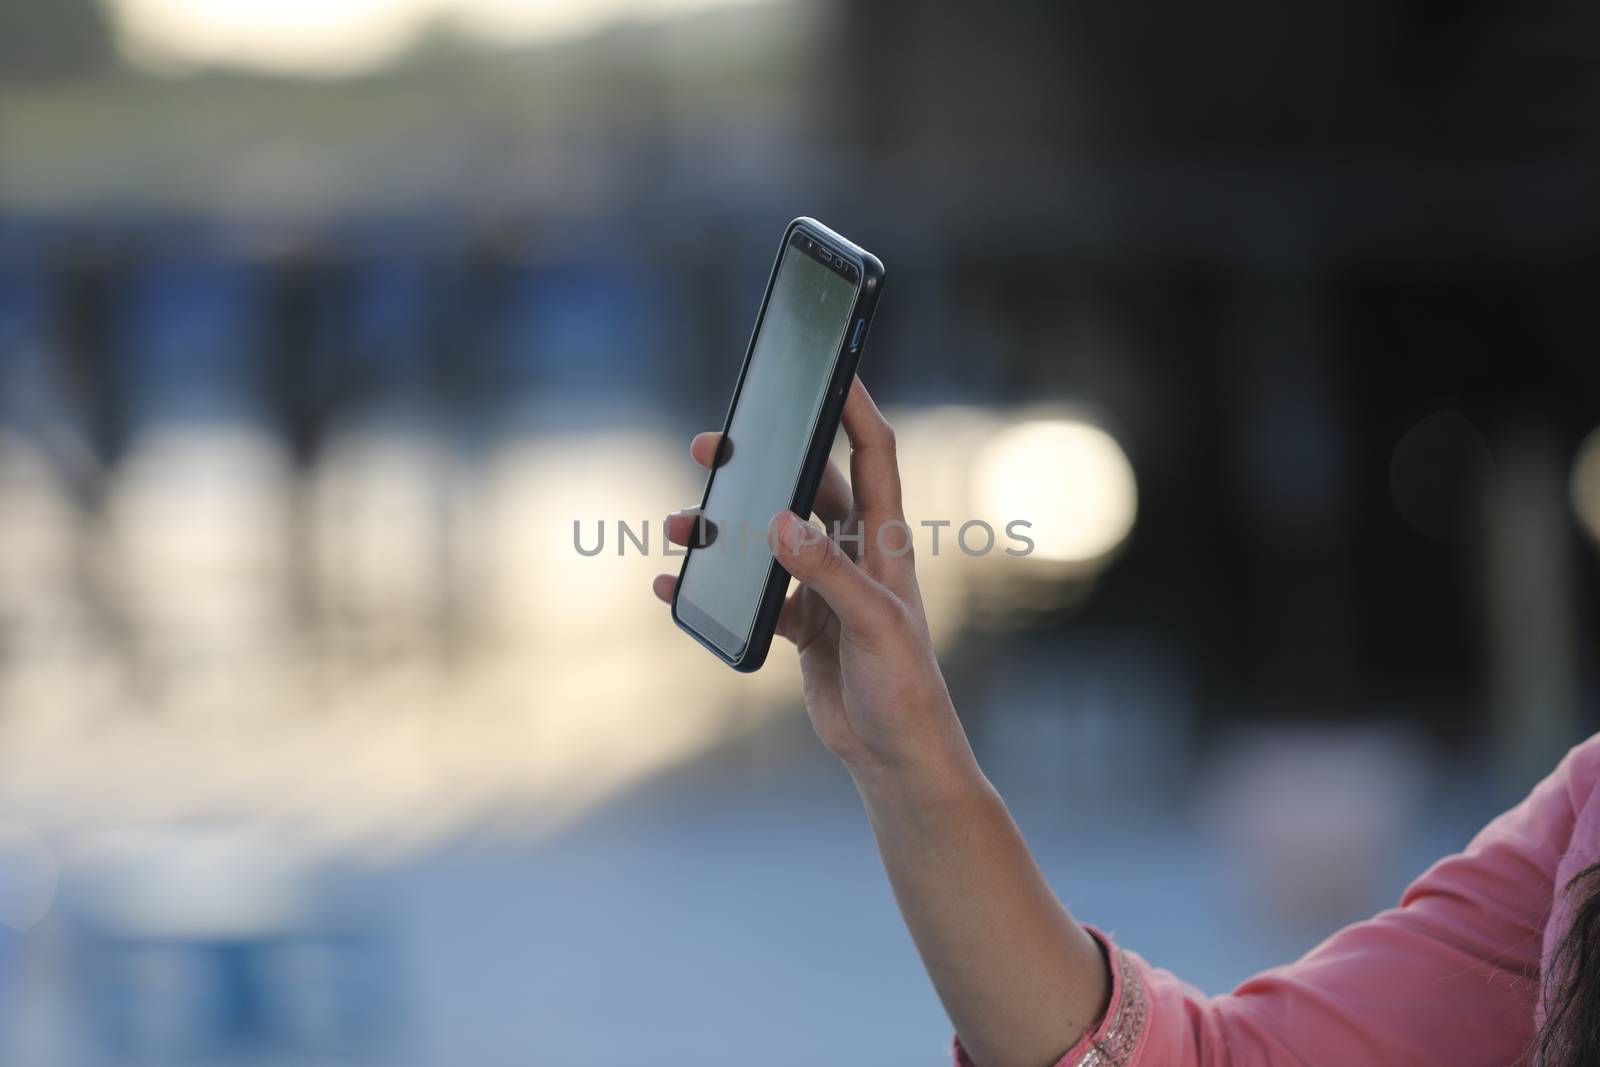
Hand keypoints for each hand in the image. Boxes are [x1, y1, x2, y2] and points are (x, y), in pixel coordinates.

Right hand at [653, 377, 974, 782]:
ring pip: (768, 538)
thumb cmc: (904, 688)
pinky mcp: (802, 623)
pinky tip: (677, 586)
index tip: (829, 367)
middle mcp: (856, 554)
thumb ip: (827, 572)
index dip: (853, 407)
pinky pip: (750, 592)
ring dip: (725, 528)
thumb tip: (778, 521)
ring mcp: (826, 587)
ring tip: (680, 527)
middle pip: (805, 487)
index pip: (873, 454)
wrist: (895, 755)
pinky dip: (715, 586)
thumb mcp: (872, 625)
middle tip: (712, 447)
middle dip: (761, 463)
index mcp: (885, 542)